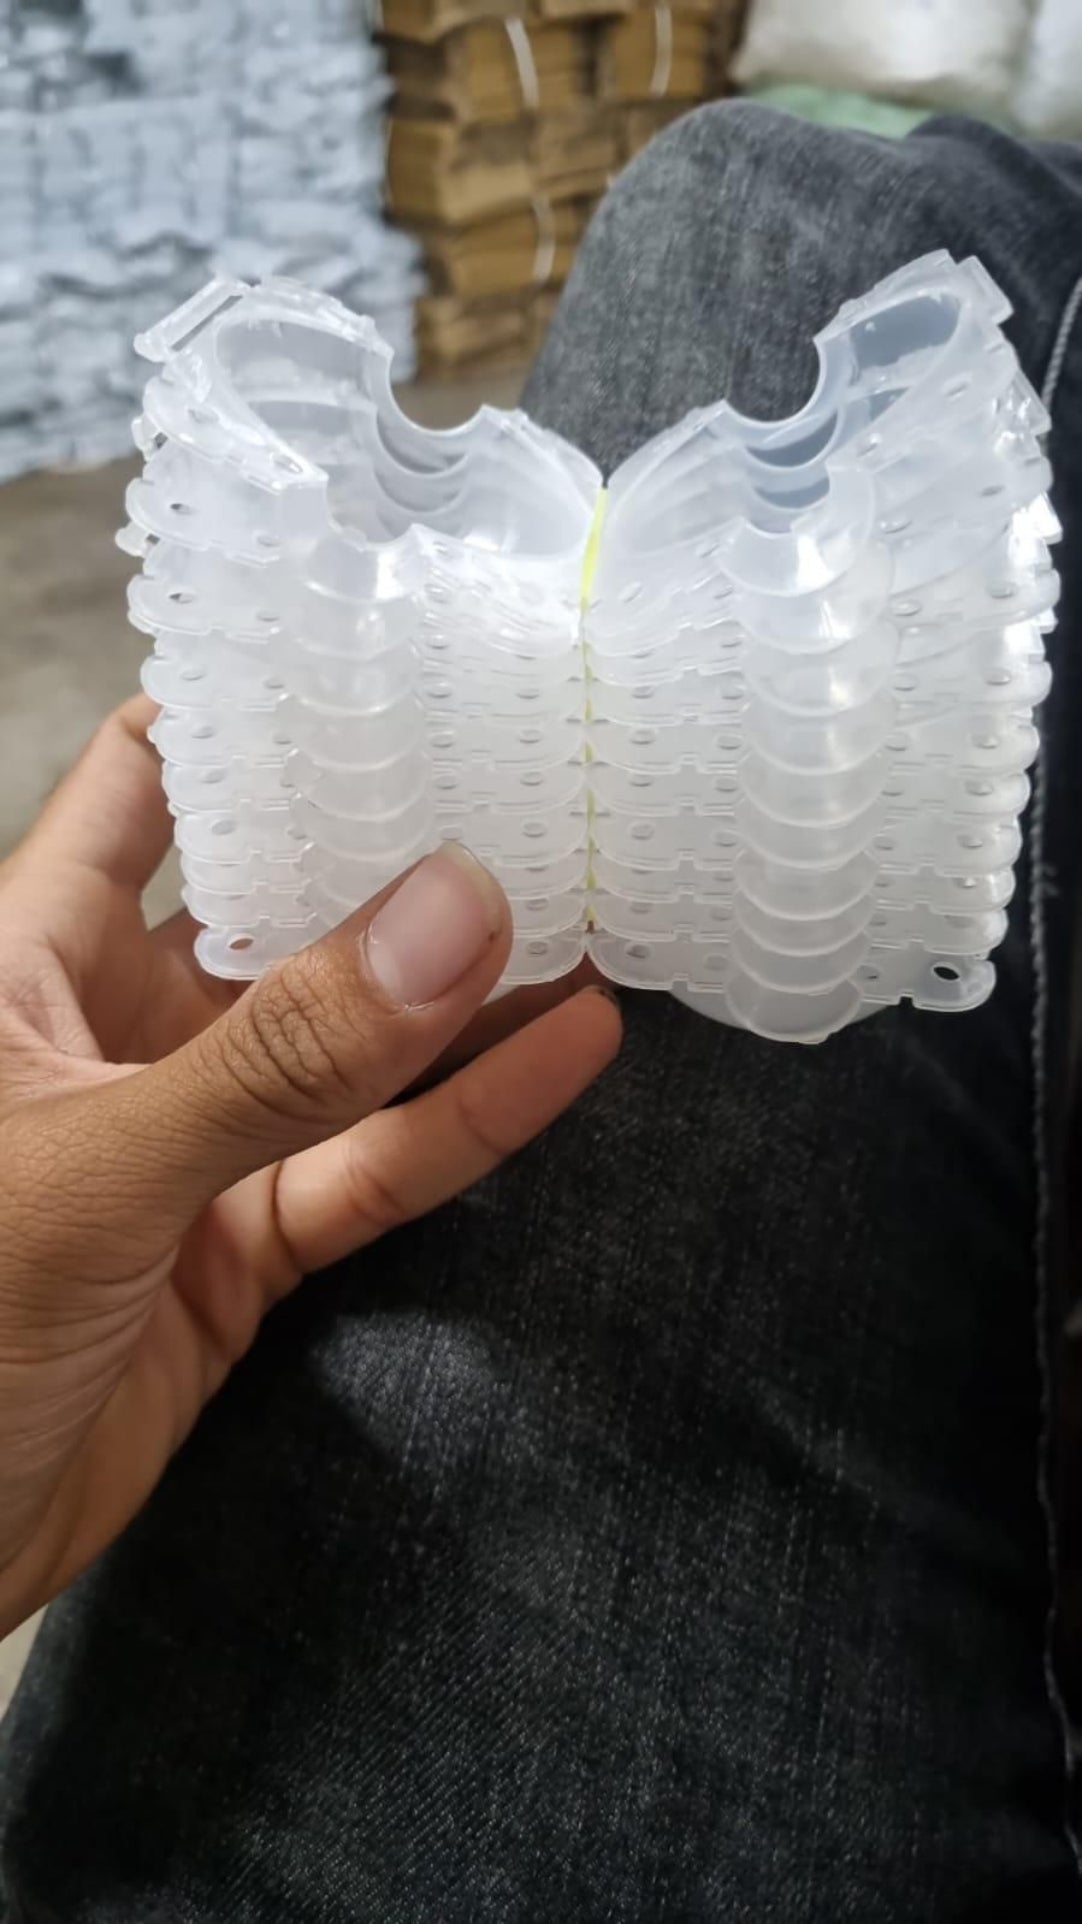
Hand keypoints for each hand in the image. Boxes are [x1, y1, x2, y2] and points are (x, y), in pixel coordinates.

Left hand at [0, 698, 620, 1633]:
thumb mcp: (97, 1165)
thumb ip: (277, 1053)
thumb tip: (463, 908)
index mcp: (29, 956)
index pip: (149, 782)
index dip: (257, 713)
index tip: (397, 657)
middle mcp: (117, 1025)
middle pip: (276, 905)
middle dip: (398, 854)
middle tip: (543, 779)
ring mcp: (191, 1138)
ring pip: (347, 1047)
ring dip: (464, 995)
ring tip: (596, 904)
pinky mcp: (243, 1249)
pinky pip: (369, 1166)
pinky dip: (466, 1118)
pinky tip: (574, 1048)